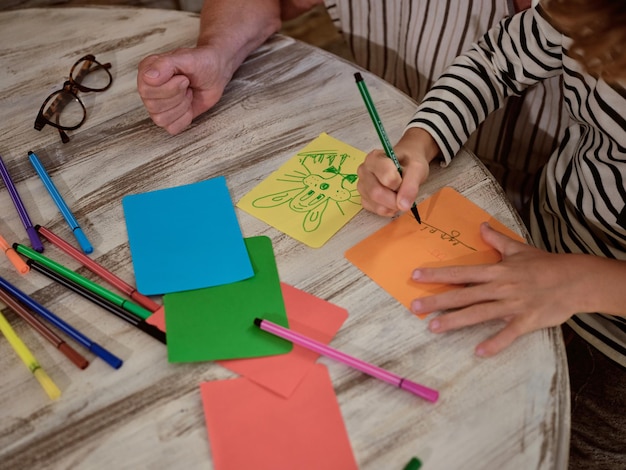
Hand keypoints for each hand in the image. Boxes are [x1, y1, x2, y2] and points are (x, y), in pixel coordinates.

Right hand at [137, 46, 228, 134]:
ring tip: (188, 92)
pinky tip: (189, 104)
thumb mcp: (185, 58)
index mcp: (146, 71)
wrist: (216, 72)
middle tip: (186, 84)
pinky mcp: (169, 118)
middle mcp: (148, 89)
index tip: (183, 78)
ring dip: (182, 106)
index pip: (146, 90)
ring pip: (161, 119)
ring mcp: (157, 105)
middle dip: (178, 96)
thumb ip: (165, 65)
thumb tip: (148, 77)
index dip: (169, 88)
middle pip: (154, 107)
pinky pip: (172, 128)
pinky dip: (185, 117)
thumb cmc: (200, 63)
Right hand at [357, 127, 438, 215]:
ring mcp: (362, 186)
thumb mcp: (417, 168)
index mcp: (374, 158)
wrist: (406, 164)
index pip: (386, 178)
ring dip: (393, 205)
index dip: (400, 184)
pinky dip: (389, 209)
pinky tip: (393, 200)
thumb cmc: (409, 163)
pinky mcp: (364, 199)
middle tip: (405, 194)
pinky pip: (376, 210)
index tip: (406, 180)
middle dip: (395, 199)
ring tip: (399, 195)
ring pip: (376, 204)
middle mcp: (364, 171)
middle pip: (376, 193)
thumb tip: (403, 205)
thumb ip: (411, 185)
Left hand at [410, 222, 598, 356]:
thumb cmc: (545, 264)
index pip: (461, 272)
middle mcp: (500, 287)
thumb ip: (496, 240)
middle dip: (438, 300)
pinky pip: (508, 334)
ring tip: (434, 328)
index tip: (416, 276)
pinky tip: (478, 352)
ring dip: (456, 321)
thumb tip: (481, 226)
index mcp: (496, 270)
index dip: (438, 274)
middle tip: (415, 308)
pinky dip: (495, 343)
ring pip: (479, 314)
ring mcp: (512, 305)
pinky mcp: (526, 320)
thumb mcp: (518, 248)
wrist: (576, 280)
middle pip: (463, 294)